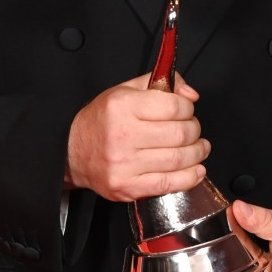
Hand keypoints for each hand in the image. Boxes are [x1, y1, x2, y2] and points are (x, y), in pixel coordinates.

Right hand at [65, 73, 209, 201]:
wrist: (71, 153)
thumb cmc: (100, 121)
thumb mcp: (123, 91)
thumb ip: (158, 84)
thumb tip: (190, 94)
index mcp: (122, 106)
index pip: (173, 106)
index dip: (188, 107)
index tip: (188, 110)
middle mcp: (122, 135)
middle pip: (179, 133)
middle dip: (195, 130)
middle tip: (193, 129)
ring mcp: (125, 164)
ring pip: (178, 159)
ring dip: (197, 153)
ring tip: (200, 147)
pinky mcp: (128, 187)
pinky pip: (169, 184)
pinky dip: (190, 177)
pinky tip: (197, 169)